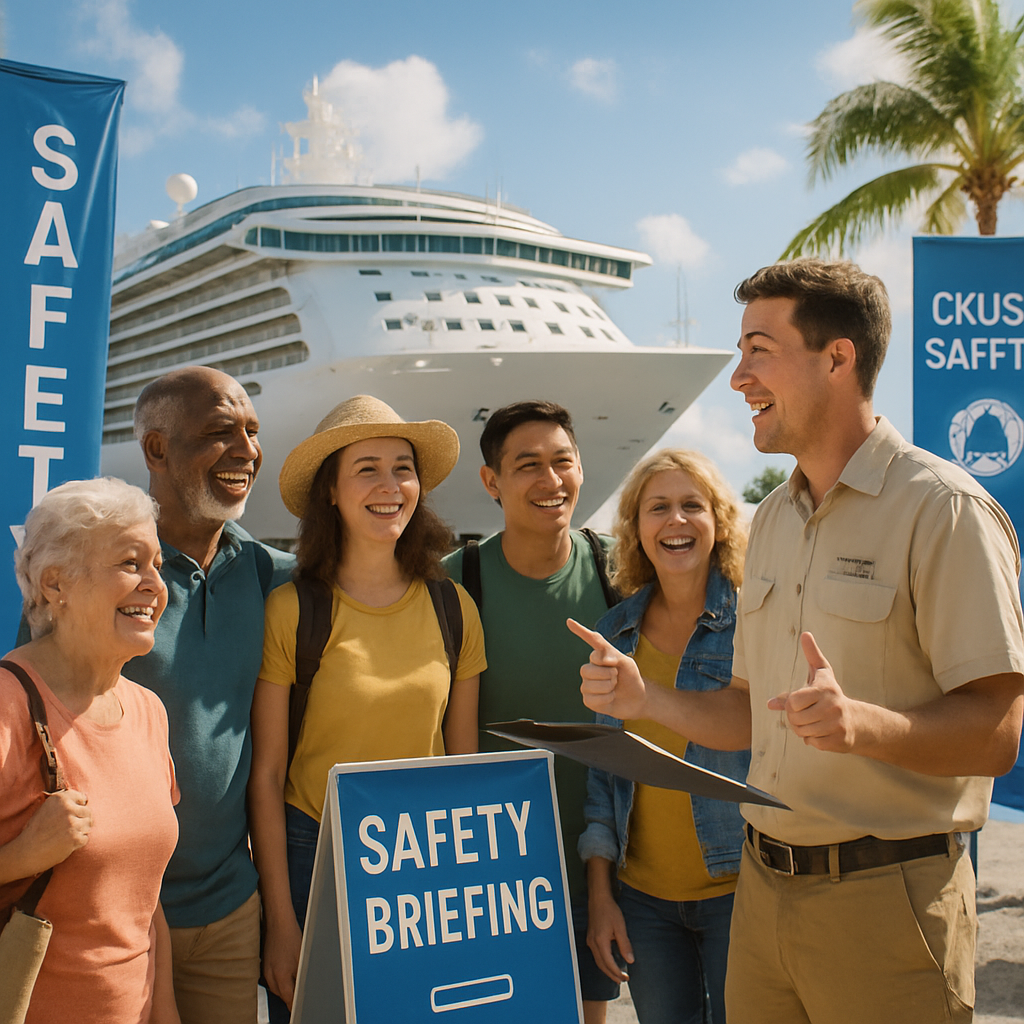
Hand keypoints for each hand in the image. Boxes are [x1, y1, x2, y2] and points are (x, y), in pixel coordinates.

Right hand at [16, 790, 92, 874]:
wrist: (25, 852)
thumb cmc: (35, 831)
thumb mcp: (45, 809)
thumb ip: (63, 803)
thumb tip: (86, 798)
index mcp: (60, 799)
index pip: (81, 798)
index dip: (78, 807)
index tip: (70, 814)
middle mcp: (67, 809)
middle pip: (88, 812)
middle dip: (81, 820)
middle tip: (67, 829)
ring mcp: (72, 823)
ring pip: (88, 825)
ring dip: (79, 832)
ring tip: (64, 836)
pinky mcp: (75, 838)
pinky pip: (85, 839)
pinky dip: (77, 843)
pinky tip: (64, 844)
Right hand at [262, 913, 302, 1009]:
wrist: (278, 923)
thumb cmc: (290, 936)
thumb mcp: (302, 959)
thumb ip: (301, 978)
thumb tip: (304, 990)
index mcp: (280, 978)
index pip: (289, 1000)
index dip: (296, 1005)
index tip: (300, 1008)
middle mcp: (270, 977)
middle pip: (282, 995)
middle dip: (292, 994)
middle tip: (302, 990)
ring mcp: (265, 972)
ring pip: (277, 988)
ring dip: (286, 986)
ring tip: (295, 974)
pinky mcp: (264, 966)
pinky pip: (273, 979)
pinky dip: (280, 978)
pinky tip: (286, 968)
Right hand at [567, 619, 647, 720]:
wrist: (637, 698)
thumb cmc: (630, 677)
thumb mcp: (627, 663)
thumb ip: (614, 656)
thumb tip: (602, 658)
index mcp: (598, 655)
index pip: (590, 641)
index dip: (581, 631)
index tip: (569, 621)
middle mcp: (589, 668)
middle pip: (587, 669)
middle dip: (607, 674)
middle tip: (616, 676)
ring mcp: (587, 684)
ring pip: (590, 685)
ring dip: (608, 687)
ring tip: (614, 687)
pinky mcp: (588, 700)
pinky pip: (592, 699)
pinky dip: (606, 699)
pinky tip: (611, 697)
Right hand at [587, 890, 633, 982]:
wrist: (598, 898)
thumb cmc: (609, 910)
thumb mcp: (620, 927)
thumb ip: (624, 944)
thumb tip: (630, 960)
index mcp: (600, 941)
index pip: (608, 963)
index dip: (617, 972)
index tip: (625, 978)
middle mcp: (593, 943)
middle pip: (601, 965)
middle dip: (612, 975)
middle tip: (622, 980)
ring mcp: (590, 940)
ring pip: (598, 961)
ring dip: (607, 970)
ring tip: (617, 975)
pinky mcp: (590, 937)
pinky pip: (596, 955)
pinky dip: (603, 962)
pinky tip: (610, 962)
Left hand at [767, 632, 858, 751]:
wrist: (857, 720)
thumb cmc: (831, 693)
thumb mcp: (821, 672)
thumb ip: (812, 654)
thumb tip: (804, 634)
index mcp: (824, 689)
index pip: (792, 702)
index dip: (791, 704)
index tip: (800, 702)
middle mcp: (832, 706)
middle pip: (794, 719)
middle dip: (795, 719)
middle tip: (804, 715)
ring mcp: (837, 724)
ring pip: (802, 732)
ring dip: (802, 730)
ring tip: (812, 723)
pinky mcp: (839, 740)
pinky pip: (812, 743)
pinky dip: (812, 740)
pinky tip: (821, 732)